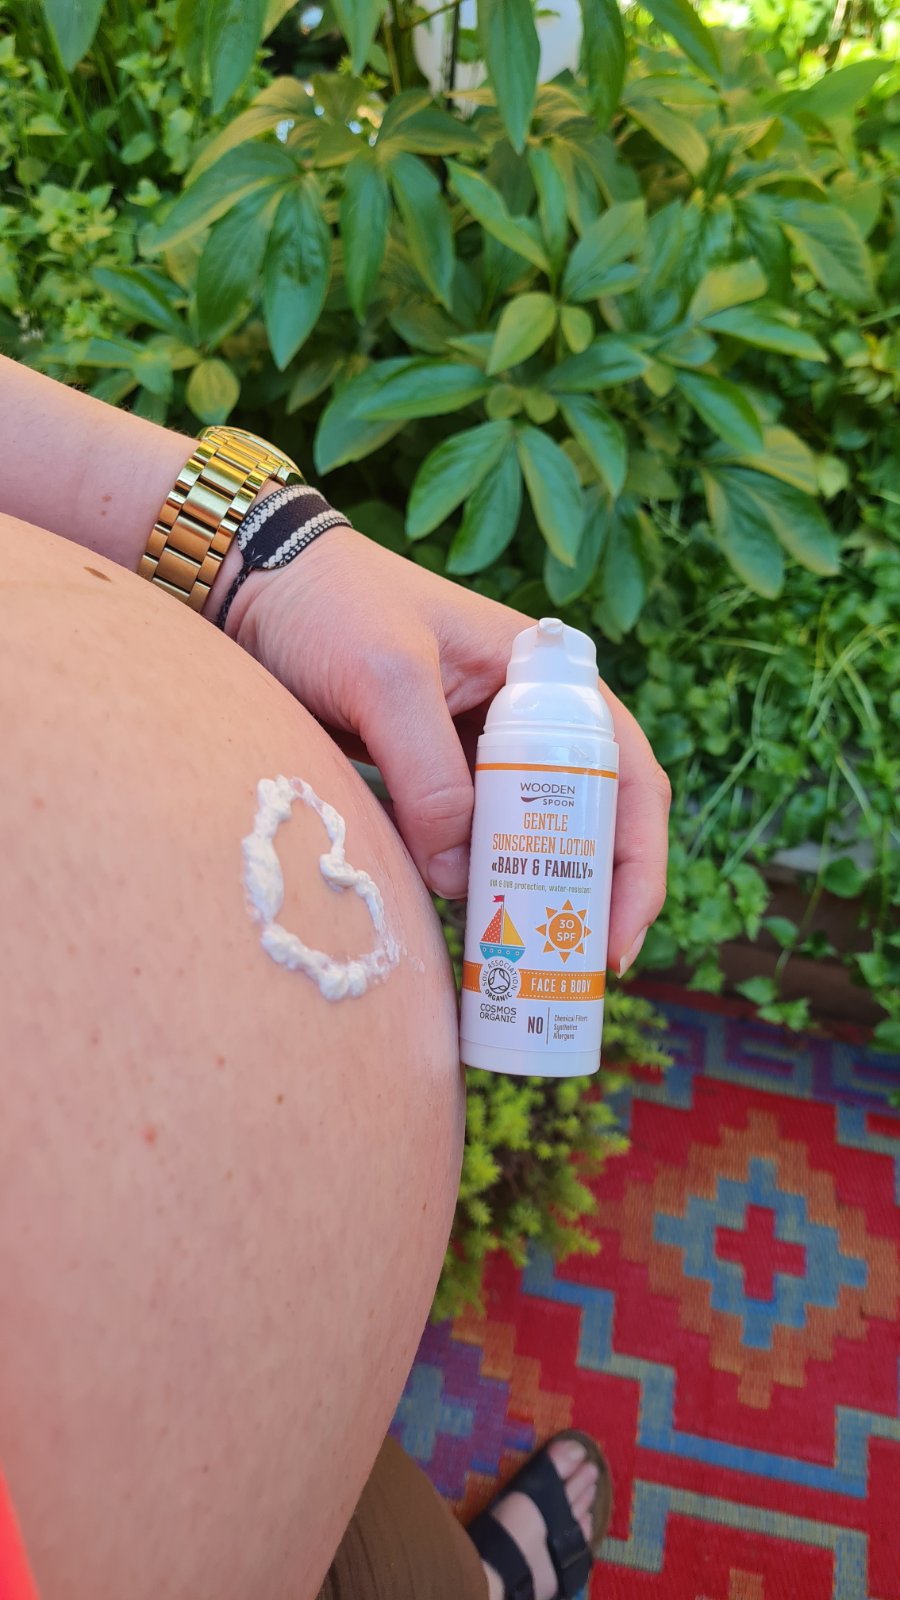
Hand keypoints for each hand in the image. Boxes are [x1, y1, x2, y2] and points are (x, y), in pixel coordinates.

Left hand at [230, 526, 669, 976]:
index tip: (614, 937)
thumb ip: (430, 779)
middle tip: (568, 975)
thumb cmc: (327, 603)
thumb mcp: (387, 680)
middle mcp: (521, 721)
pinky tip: (462, 936)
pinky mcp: (422, 779)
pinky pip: (460, 845)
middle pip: (582, 822)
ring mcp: (470, 754)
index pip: (624, 776)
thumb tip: (462, 882)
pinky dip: (468, 890)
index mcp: (544, 679)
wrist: (246, 582)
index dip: (633, 862)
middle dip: (583, 899)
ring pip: (520, 843)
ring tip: (517, 970)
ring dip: (525, 903)